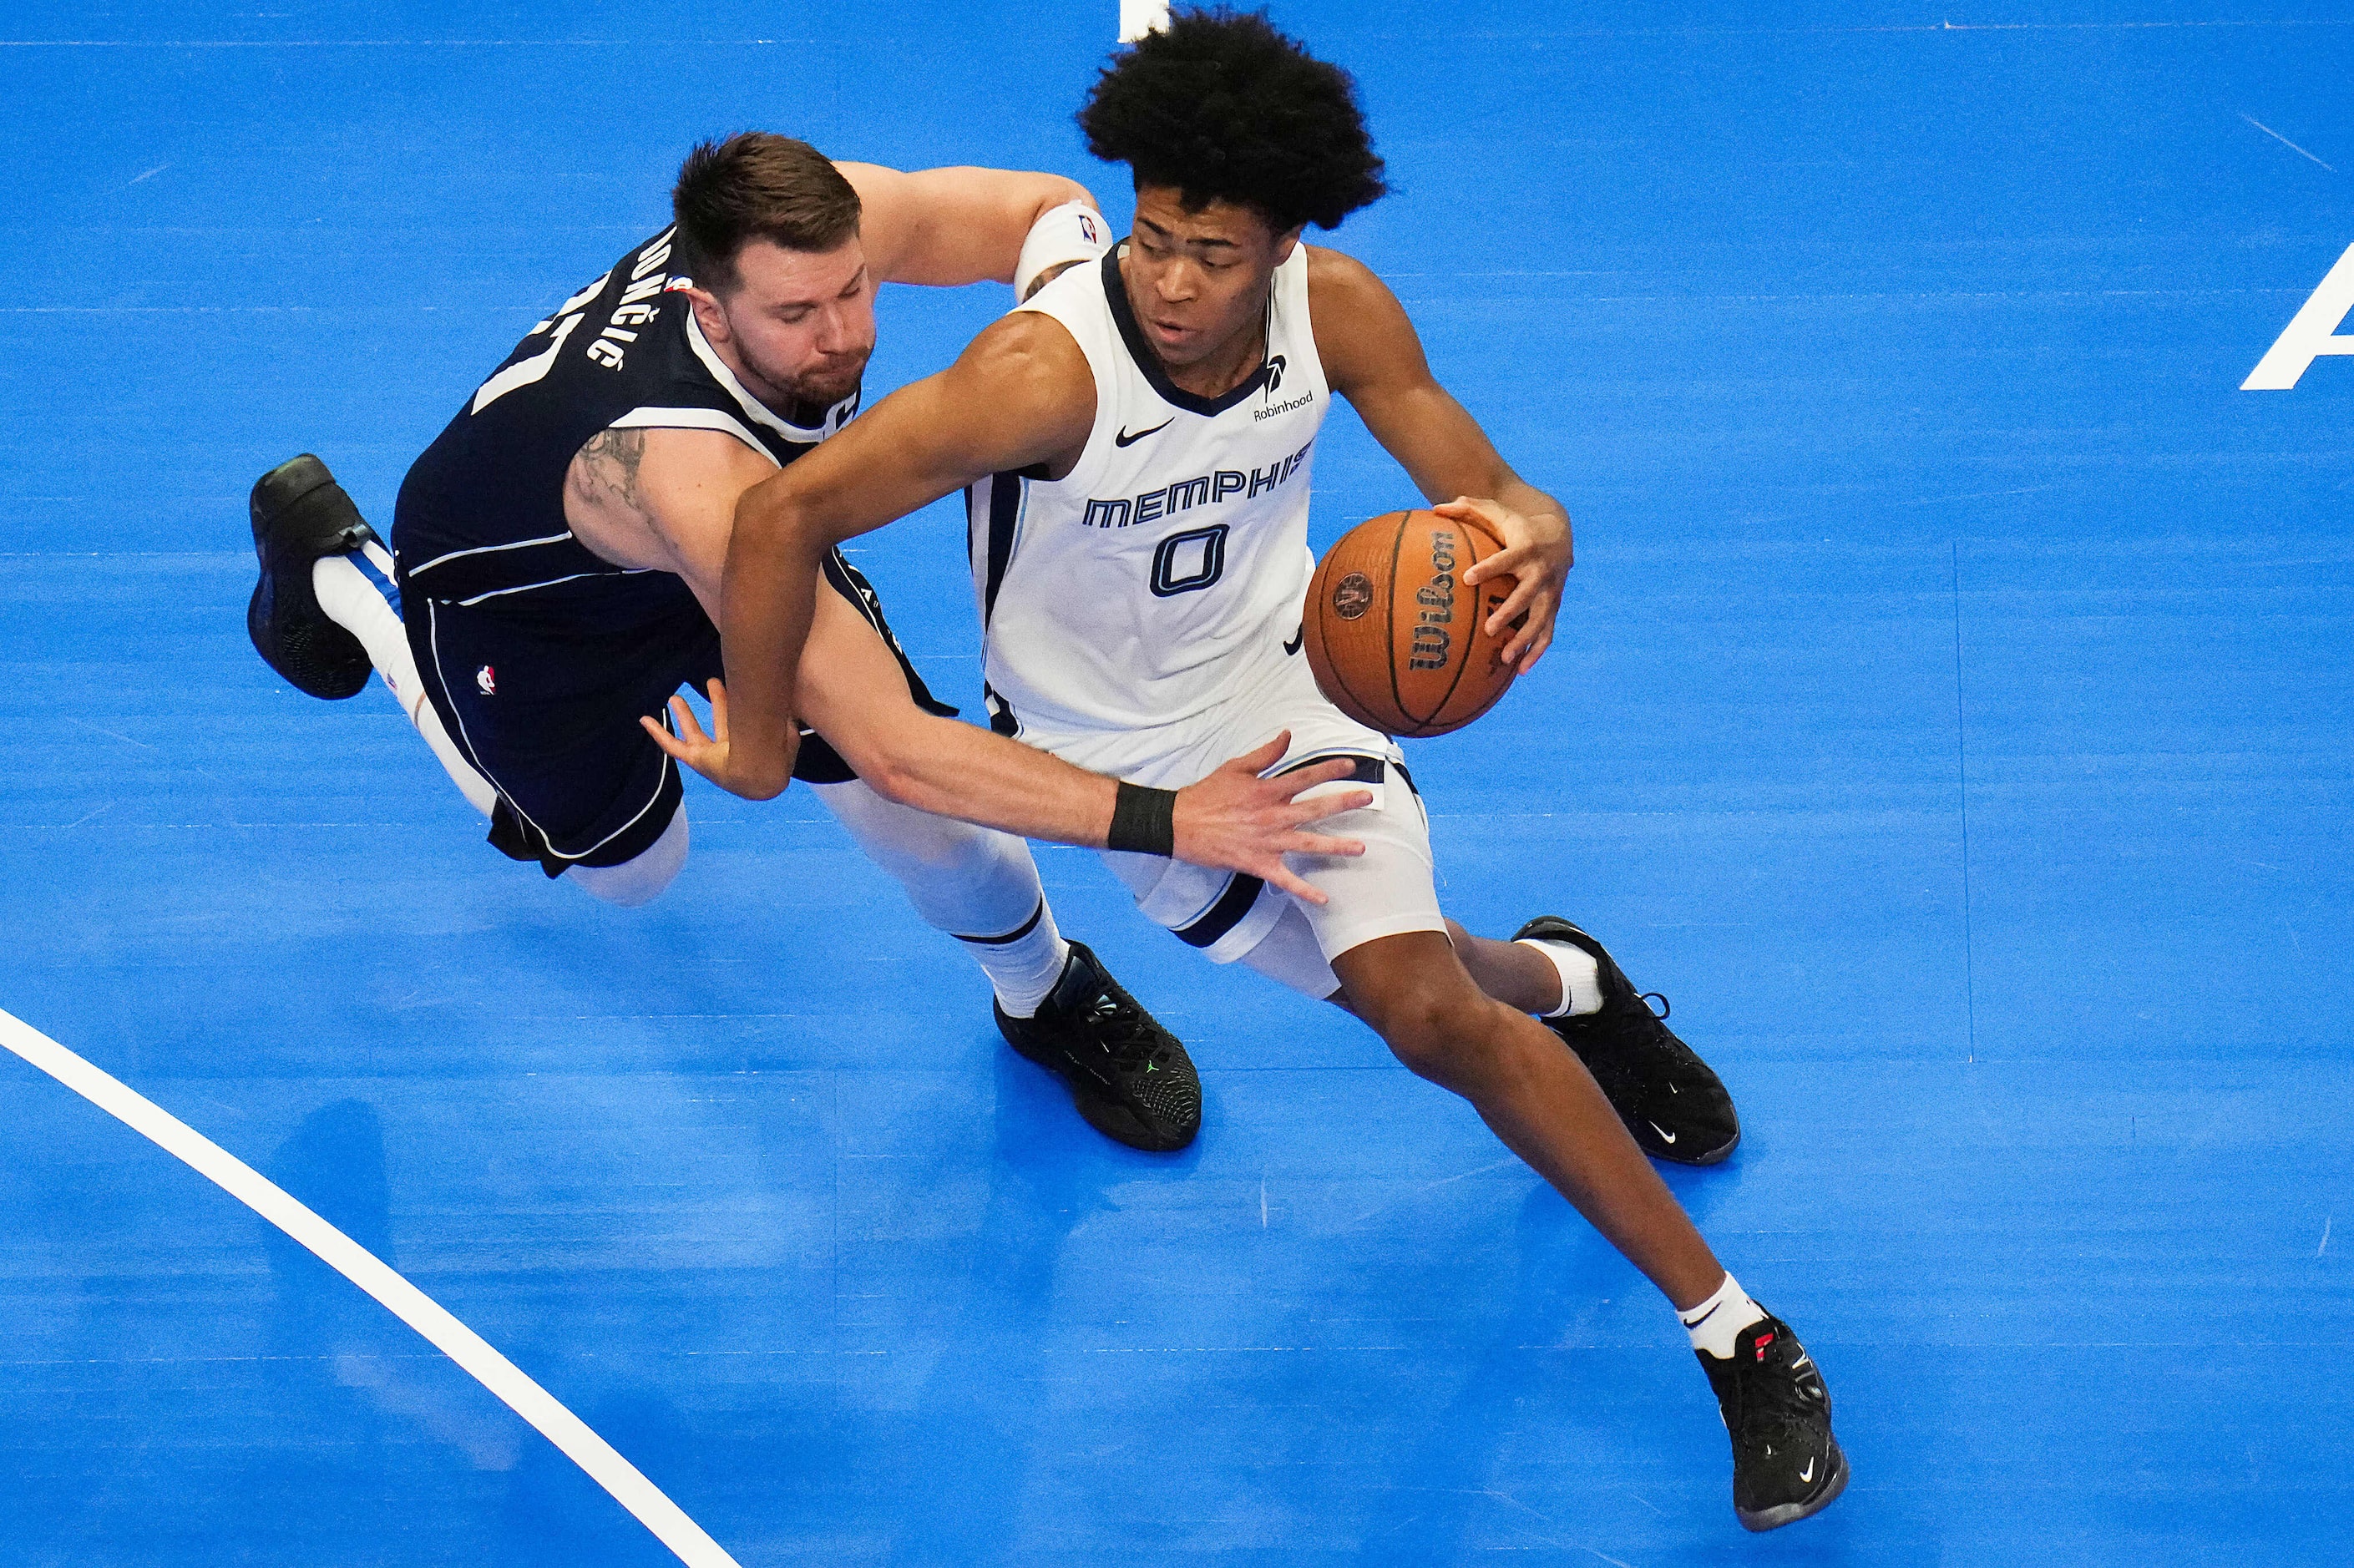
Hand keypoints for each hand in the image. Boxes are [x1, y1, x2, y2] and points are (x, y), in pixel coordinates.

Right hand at [640, 678, 794, 800]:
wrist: (762, 775)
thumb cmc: (778, 754)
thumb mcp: (786, 729)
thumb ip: (786, 716)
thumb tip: (787, 699)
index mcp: (755, 743)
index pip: (748, 719)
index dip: (746, 704)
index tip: (746, 687)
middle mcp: (732, 751)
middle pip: (722, 722)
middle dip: (718, 702)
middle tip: (712, 681)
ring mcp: (711, 758)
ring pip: (694, 732)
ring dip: (684, 714)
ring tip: (675, 697)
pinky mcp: (696, 761)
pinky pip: (673, 747)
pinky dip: (658, 734)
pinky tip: (646, 720)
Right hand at [1171, 732, 1372, 905]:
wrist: (1179, 824)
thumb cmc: (1207, 794)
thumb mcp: (1235, 767)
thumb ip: (1266, 754)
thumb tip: (1288, 735)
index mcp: (1266, 790)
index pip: (1305, 777)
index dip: (1329, 770)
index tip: (1351, 767)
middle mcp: (1272, 816)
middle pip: (1315, 809)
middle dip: (1344, 803)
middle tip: (1368, 798)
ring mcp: (1267, 842)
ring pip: (1308, 844)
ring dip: (1336, 847)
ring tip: (1361, 848)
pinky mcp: (1258, 864)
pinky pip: (1286, 880)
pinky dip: (1305, 891)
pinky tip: (1324, 899)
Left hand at [1440, 496, 1570, 671]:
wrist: (1558, 534)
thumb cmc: (1516, 525)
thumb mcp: (1497, 512)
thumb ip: (1469, 509)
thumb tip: (1435, 507)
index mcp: (1525, 549)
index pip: (1505, 559)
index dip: (1488, 568)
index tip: (1467, 578)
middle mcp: (1541, 572)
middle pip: (1527, 595)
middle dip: (1509, 613)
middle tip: (1488, 629)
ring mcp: (1551, 593)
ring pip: (1540, 620)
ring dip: (1524, 640)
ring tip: (1504, 658)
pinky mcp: (1554, 607)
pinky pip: (1548, 633)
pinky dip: (1536, 652)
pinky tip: (1521, 671)